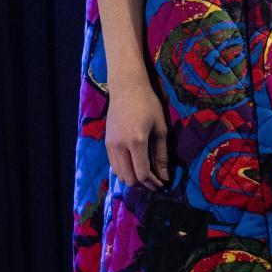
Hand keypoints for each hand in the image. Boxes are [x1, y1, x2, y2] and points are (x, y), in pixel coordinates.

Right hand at [105, 76, 170, 190]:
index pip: (142, 174)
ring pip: (120, 174)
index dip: (153, 184)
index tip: (163, 184)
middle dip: (143, 184)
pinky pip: (114, 165)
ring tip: (146, 173)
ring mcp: (111, 145)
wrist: (126, 87)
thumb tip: (164, 177)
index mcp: (136, 141)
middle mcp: (120, 146)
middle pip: (129, 179)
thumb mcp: (160, 128)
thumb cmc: (148, 104)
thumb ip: (161, 155)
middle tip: (155, 179)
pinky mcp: (107, 143)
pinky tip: (135, 164)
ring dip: (133, 178)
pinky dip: (124, 170)